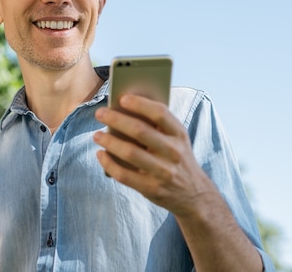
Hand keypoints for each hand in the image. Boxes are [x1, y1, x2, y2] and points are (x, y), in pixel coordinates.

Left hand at [94, 94, 215, 216]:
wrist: (194, 194)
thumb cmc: (177, 158)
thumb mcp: (177, 139)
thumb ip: (158, 126)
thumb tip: (124, 110)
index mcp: (179, 134)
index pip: (160, 113)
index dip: (140, 104)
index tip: (122, 98)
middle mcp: (173, 152)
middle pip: (140, 131)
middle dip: (116, 119)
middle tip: (100, 113)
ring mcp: (163, 171)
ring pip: (130, 153)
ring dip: (109, 141)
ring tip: (97, 135)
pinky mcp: (152, 188)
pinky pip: (124, 175)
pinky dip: (108, 163)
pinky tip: (101, 154)